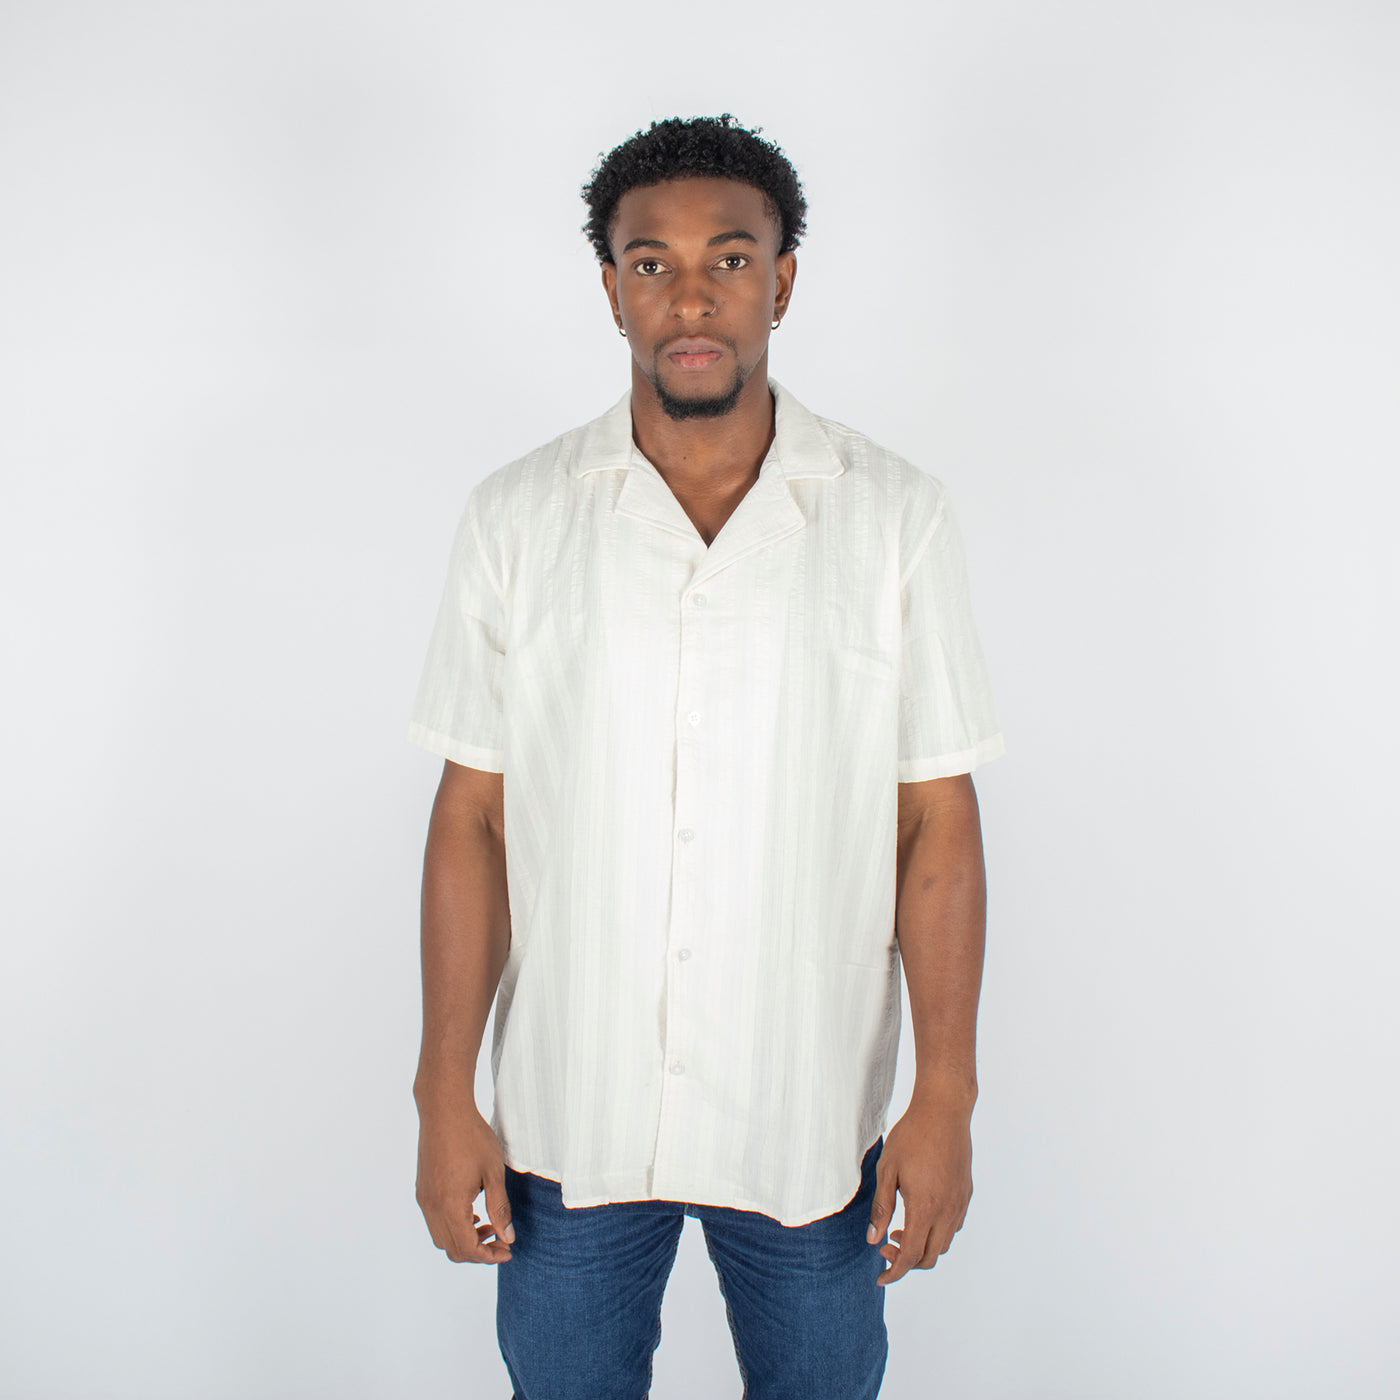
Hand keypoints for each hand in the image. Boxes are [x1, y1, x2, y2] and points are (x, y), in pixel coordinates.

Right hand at [414, 1087, 514, 1263]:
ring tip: (489, 1226)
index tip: (508, 1250)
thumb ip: (500, 1208)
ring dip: (464, 1239)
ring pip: (441, 1236)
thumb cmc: (472, 1137)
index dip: (489, 1256)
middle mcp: (432, 1207)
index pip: (467, 1249)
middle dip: (477, 1252)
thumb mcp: (493, 1173)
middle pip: (452, 1249)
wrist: (444, 1110)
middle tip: (501, 1241)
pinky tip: (471, 1211)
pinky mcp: (422, 1189)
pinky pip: (435, 1220)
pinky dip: (453, 1226)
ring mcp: (424, 1198)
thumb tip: (508, 1237)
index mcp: (450, 1206)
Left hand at [867, 1092, 973, 1285]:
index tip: (880, 1277)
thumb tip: (873, 1239)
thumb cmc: (911, 1136)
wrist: (944, 1111)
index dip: (894, 1271)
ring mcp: (960, 1203)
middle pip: (929, 1256)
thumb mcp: (887, 1170)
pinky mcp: (966, 1192)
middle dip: (907, 1261)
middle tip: (885, 1245)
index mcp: (925, 1208)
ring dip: (922, 1246)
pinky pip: (953, 1225)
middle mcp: (947, 1211)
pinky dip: (936, 1232)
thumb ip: (881, 1207)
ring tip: (899, 1228)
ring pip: (943, 1243)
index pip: (910, 1255)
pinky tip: (921, 1214)